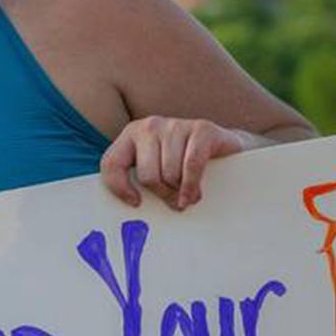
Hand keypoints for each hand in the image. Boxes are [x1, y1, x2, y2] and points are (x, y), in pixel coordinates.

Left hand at [98, 116, 248, 210]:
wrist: (225, 147)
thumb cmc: (183, 165)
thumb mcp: (156, 170)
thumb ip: (140, 182)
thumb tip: (130, 211)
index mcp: (131, 135)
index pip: (111, 163)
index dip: (120, 188)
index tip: (136, 203)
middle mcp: (150, 126)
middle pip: (147, 175)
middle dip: (162, 194)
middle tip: (173, 201)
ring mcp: (175, 125)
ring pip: (170, 174)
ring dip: (180, 191)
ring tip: (187, 195)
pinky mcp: (201, 128)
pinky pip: (191, 165)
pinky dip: (192, 186)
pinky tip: (194, 195)